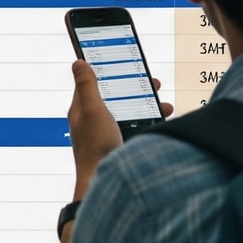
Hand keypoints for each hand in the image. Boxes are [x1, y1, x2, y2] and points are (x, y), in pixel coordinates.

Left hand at [66, 61, 171, 199]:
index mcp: (83, 109)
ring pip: (131, 111)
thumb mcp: (92, 109)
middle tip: (154, 81)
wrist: (103, 182)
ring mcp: (109, 132)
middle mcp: (95, 119)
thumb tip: (78, 62)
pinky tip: (163, 122)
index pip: (94, 82)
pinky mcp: (121, 142)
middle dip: (137, 87)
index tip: (124, 60)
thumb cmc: (95, 145)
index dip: (108, 70)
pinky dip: (152, 121)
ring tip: (165, 104)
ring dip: (149, 105)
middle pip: (118, 96)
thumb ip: (88, 85)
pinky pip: (139, 126)